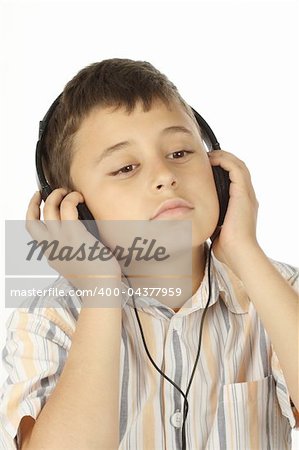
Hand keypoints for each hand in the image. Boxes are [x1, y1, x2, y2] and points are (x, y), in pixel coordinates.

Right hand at [25, 189, 121, 298]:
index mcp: (51, 255)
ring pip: (48, 209)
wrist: (101, 288)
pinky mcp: (74, 233)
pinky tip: (79, 198)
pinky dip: (71, 198)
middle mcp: (51, 246)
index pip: (34, 232)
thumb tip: (80, 237)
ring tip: (68, 192)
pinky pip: (67, 207)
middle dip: (35, 203)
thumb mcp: (77, 266)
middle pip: (31, 220)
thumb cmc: (97, 279)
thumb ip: (72, 252)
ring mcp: (61, 240)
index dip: (32, 215)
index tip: (38, 204)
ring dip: (56, 195)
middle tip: (46, 193)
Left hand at [208, 150, 259, 273]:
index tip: (207, 168)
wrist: (238, 253)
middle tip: (208, 157)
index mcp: (242, 206)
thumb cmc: (227, 249)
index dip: (224, 170)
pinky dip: (225, 161)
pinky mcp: (243, 194)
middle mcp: (247, 198)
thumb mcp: (216, 231)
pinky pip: (236, 169)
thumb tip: (196, 223)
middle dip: (224, 160)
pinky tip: (212, 159)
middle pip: (239, 170)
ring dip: (224, 157)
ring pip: (239, 166)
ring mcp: (247, 196)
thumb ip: (210, 223)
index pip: (236, 181)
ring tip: (210, 155)